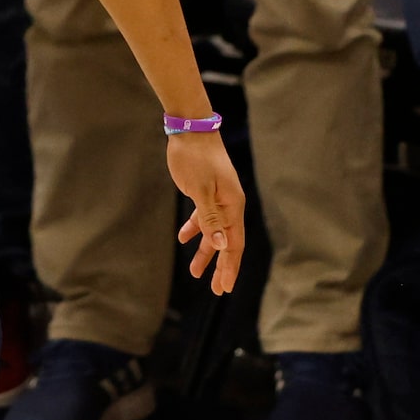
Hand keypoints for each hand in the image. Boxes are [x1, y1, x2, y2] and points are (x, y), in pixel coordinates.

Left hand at [167, 132, 247, 294]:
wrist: (191, 130)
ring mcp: (218, 198)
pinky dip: (196, 229)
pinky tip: (184, 238)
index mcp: (233, 205)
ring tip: (195, 272)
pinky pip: (204, 217)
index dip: (230, 266)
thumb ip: (211, 219)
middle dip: (222, 266)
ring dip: (206, 251)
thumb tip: (221, 246)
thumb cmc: (196, 159)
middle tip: (217, 289)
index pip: (234, 243)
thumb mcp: (201, 190)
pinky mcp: (206, 192)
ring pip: (215, 231)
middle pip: (228, 241)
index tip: (225, 288)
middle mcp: (229, 204)